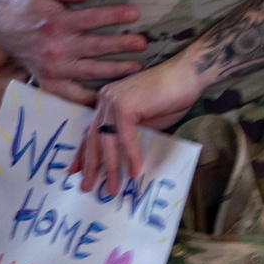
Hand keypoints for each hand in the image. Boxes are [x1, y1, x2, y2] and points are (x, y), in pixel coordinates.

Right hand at [0, 0, 146, 103]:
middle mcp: (56, 48)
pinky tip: (109, 95)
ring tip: (136, 68)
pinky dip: (91, 98)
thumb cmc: (30, 6)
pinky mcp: (49, 83)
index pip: (91, 18)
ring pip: (90, 72)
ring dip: (115, 70)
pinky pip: (73, 95)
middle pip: (96, 47)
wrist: (5, 31)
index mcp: (57, 23)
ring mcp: (53, 69)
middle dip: (122, 45)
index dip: (114, 15)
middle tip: (143, 43)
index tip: (136, 14)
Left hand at [72, 52, 205, 193]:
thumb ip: (128, 135)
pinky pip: (125, 138)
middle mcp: (105, 99)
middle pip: (93, 138)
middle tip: (85, 187)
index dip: (83, 153)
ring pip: (107, 141)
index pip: (90, 131)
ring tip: (112, 188)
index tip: (76, 171)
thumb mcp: (144, 121)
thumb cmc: (170, 97)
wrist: (187, 75)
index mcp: (106, 101)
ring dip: (111, 168)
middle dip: (90, 165)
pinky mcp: (125, 105)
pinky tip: (135, 172)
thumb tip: (119, 159)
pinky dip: (131, 156)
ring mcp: (113, 101)